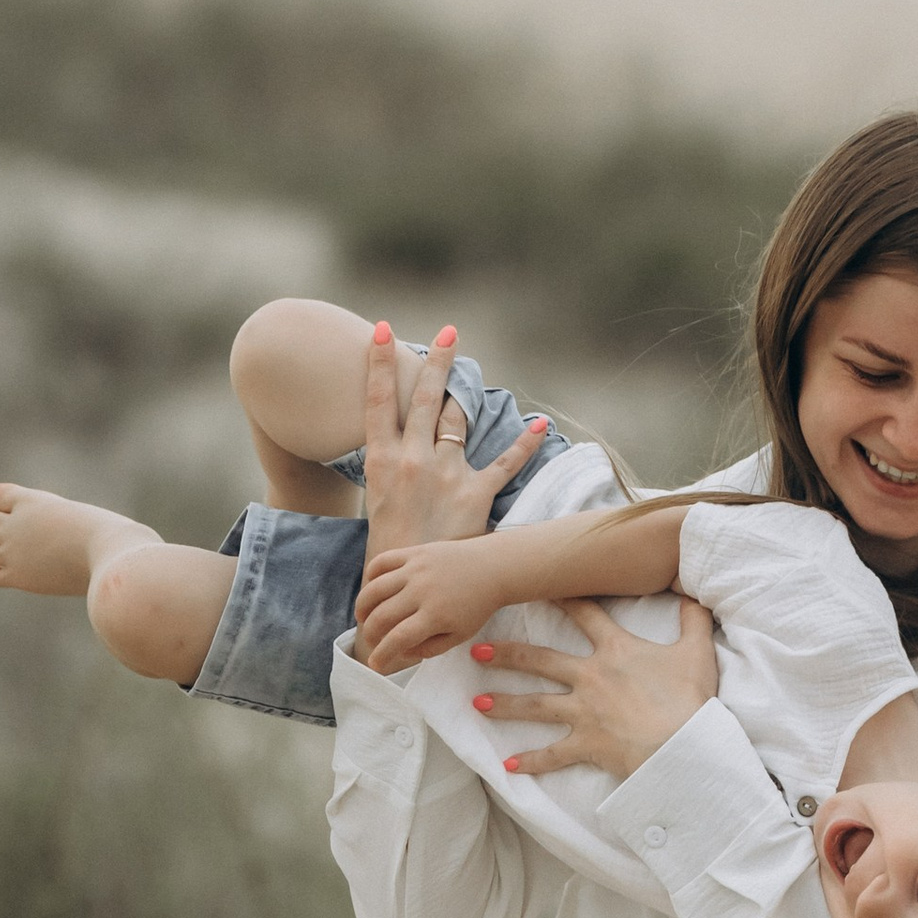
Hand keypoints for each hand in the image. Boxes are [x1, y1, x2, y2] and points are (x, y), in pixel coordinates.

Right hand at [356, 536, 509, 672]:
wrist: (495, 568)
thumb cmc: (478, 605)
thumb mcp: (460, 634)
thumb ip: (430, 648)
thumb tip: (400, 651)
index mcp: (436, 615)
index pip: (398, 639)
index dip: (381, 655)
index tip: (375, 664)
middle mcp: (422, 591)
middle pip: (381, 616)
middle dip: (370, 634)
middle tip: (371, 640)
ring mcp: (416, 569)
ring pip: (375, 589)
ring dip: (362, 607)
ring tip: (362, 617)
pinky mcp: (416, 552)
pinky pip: (382, 562)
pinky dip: (371, 575)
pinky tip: (373, 589)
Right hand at [359, 322, 546, 565]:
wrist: (405, 588)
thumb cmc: (388, 547)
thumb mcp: (377, 500)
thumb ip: (392, 468)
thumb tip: (400, 447)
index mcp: (381, 461)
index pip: (376, 401)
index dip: (377, 362)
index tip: (381, 329)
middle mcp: (412, 459)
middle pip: (424, 397)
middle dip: (437, 360)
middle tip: (449, 331)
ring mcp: (445, 474)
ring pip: (458, 419)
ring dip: (467, 394)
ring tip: (475, 367)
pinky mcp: (476, 494)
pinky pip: (506, 463)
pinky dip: (526, 443)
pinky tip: (542, 423)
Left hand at [472, 593, 719, 783]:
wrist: (683, 744)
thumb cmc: (690, 696)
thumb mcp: (697, 651)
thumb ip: (693, 620)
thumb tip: (693, 594)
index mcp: (615, 650)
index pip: (585, 615)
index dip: (563, 598)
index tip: (538, 587)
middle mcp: (591, 677)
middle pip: (541, 660)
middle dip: (508, 654)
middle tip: (477, 650)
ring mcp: (584, 712)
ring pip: (535, 706)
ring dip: (505, 704)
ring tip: (477, 704)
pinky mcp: (586, 744)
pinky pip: (553, 755)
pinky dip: (531, 762)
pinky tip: (508, 766)